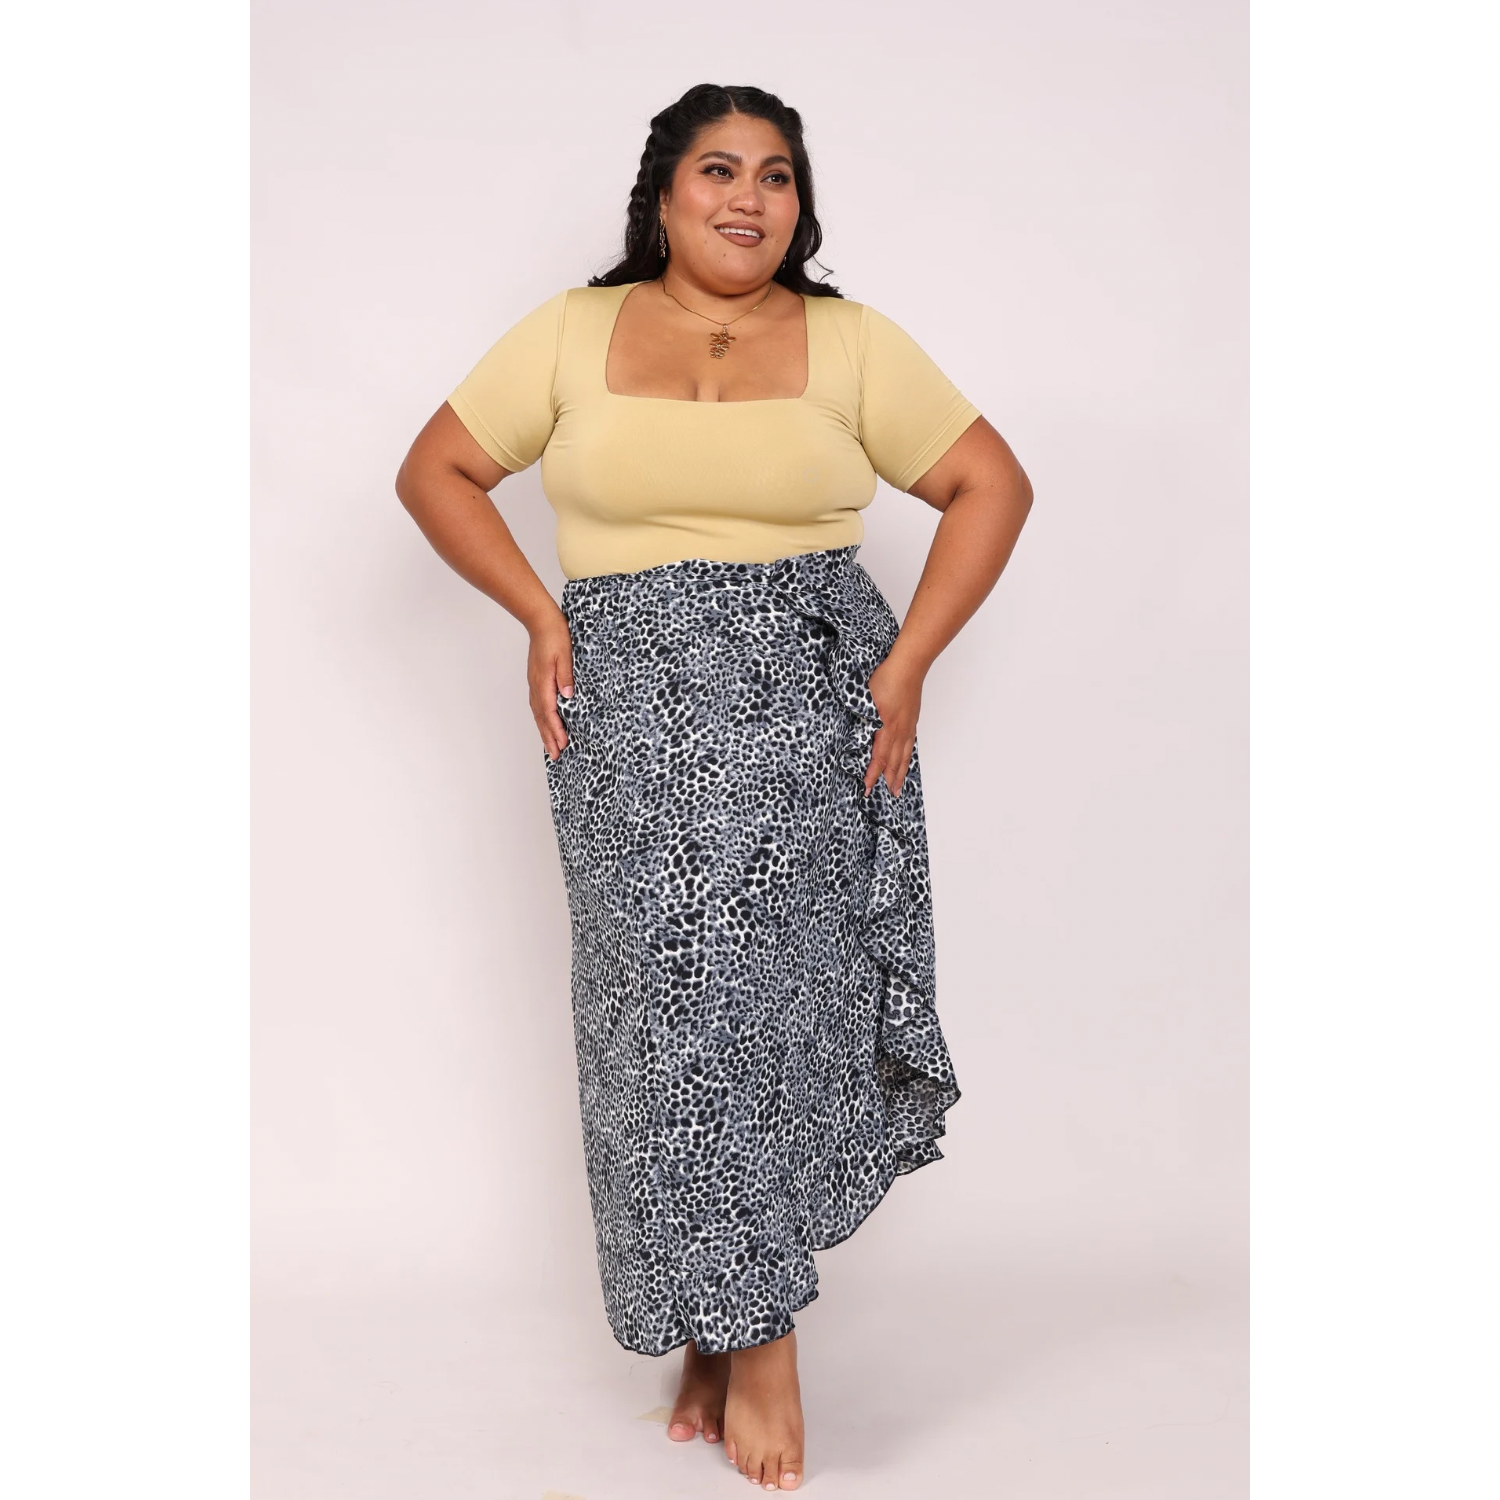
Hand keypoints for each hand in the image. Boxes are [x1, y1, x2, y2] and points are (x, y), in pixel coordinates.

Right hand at [529, 614, 574, 760]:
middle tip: (556, 755)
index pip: (550, 712)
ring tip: (550, 747)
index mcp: (544, 682)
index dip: (556, 730)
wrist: (540, 621)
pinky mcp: (536, 681)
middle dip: (549, 738)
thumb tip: (568, 697)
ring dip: (544, 731)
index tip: (563, 744)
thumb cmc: (555, 636)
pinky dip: (541, 719)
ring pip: (538, 714)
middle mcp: (536, 686)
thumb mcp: (565, 655)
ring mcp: (534, 684)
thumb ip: (566, 676)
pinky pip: (537, 706)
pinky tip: (545, 724)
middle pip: (541, 718)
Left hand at [863, 652, 924, 797]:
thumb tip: (854, 734)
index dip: (872, 775)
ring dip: (900, 773)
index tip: (867, 788)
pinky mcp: (912, 720)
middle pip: (894, 761)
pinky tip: (906, 762)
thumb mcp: (865, 699)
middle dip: (889, 780)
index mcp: (885, 727)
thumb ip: (861, 718)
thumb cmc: (886, 678)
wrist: (908, 665)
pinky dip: (907, 758)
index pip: (879, 758)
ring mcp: (908, 726)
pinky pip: (910, 745)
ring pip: (904, 755)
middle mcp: (899, 730)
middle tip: (887, 796)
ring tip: (898, 787)